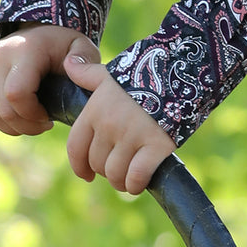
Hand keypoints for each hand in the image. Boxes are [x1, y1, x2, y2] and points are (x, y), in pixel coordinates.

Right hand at [0, 23, 98, 136]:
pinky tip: (14, 115)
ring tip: (30, 120)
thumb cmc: (63, 46)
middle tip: (42, 124)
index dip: (31, 115)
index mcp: (26, 49)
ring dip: (10, 126)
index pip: (16, 94)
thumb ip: (85, 59)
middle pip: (2, 109)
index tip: (48, 117)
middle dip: (24, 125)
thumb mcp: (81, 47)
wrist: (40, 31)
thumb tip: (72, 67)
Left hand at [64, 54, 175, 193]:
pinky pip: (137, 177)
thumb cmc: (142, 74)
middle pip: (97, 164)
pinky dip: (136, 184)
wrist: (179, 71)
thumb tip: (67, 62)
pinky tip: (141, 180)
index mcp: (95, 109)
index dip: (79, 167)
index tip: (86, 175)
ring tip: (130, 174)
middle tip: (120, 164)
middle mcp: (109, 124)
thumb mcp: (112, 73)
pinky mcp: (156, 146)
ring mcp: (132, 136)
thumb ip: (87, 74)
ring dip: (121, 181)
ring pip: (115, 175)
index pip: (75, 148)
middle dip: (107, 170)